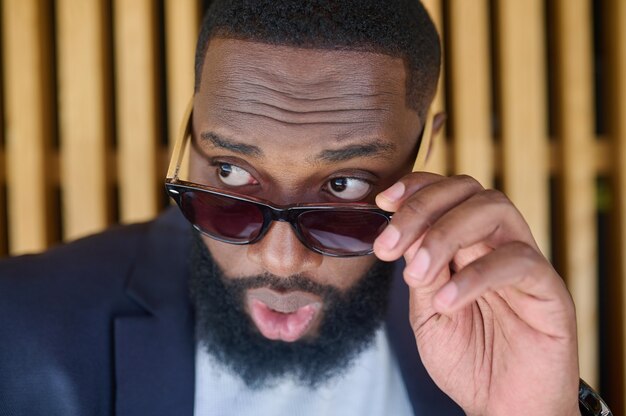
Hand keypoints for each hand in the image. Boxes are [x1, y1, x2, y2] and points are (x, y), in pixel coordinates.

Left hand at [373, 172, 579, 415]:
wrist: (505, 407)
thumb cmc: (468, 360)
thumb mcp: (427, 313)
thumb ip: (420, 272)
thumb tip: (402, 234)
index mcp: (468, 245)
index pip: (447, 194)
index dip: (416, 187)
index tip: (382, 203)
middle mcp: (497, 244)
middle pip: (468, 190)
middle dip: (421, 209)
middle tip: (388, 246)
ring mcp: (525, 262)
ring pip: (494, 210)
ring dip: (444, 234)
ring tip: (417, 274)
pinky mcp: (549, 289)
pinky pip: (517, 261)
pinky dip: (475, 276)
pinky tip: (447, 300)